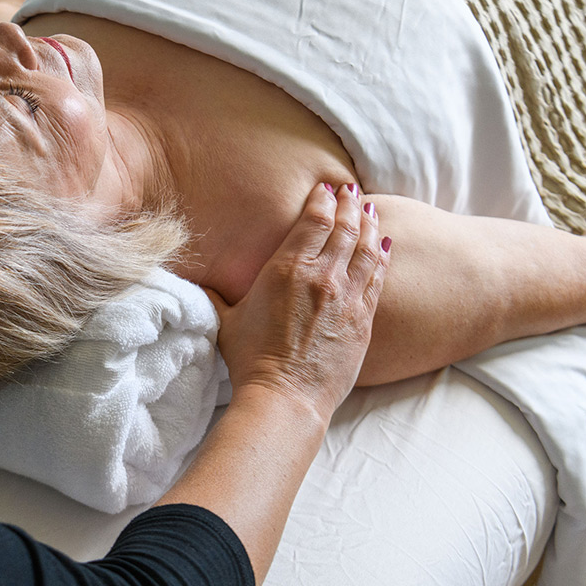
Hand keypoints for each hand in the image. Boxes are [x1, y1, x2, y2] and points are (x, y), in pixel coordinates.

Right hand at [209, 183, 389, 422]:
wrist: (286, 397)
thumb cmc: (250, 359)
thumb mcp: (227, 319)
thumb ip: (219, 294)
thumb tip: (202, 283)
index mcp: (287, 268)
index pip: (313, 220)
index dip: (322, 200)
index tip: (326, 188)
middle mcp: (322, 276)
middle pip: (344, 228)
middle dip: (349, 204)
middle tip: (352, 190)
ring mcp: (347, 297)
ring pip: (366, 249)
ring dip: (369, 225)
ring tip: (370, 210)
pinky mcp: (362, 319)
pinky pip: (377, 279)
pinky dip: (381, 258)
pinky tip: (384, 246)